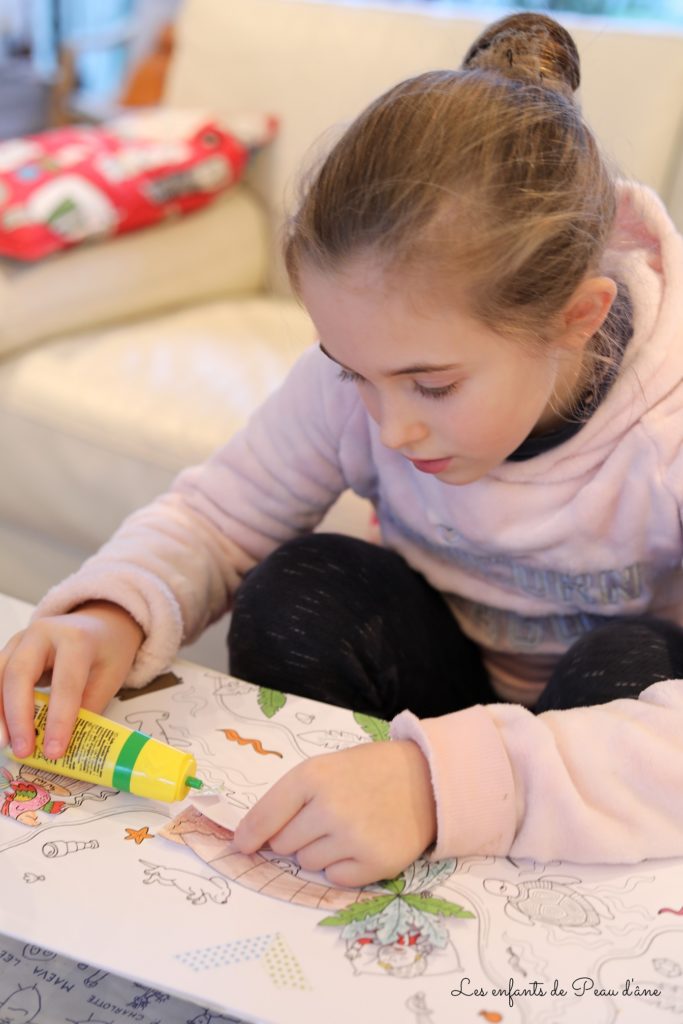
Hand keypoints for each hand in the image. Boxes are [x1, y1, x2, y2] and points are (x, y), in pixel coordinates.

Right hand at [0, 601, 143, 759]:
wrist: (99, 623)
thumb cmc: (106, 651)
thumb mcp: (110, 677)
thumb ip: (89, 708)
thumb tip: (70, 747)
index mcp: (76, 638)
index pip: (64, 682)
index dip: (59, 719)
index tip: (55, 751)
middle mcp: (43, 633)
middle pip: (20, 674)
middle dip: (18, 717)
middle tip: (23, 750)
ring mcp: (21, 639)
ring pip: (0, 675)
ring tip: (5, 744)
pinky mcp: (10, 649)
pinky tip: (1, 727)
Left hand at [233, 740, 436, 887]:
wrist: (425, 778)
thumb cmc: (367, 771)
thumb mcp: (324, 767)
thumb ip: (288, 798)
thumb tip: (251, 840)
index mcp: (312, 776)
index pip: (264, 817)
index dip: (249, 835)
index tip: (242, 846)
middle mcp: (330, 808)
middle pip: (283, 844)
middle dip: (295, 836)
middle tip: (321, 820)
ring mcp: (353, 837)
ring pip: (308, 863)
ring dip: (319, 851)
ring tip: (346, 827)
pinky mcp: (376, 863)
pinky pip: (336, 878)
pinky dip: (343, 866)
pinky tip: (360, 844)